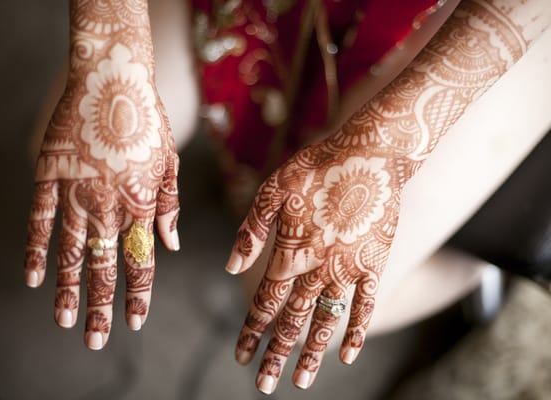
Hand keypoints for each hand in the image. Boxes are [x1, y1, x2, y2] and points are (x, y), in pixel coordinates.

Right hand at [24, 1, 179, 349]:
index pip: (142, 261)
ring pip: (71, 250)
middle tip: (95, 340)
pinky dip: (37, 250)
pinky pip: (41, 220)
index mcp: (142, 203)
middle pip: (104, 266)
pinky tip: (34, 277)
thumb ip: (169, 207)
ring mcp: (77, 192)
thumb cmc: (148, 119)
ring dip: (68, 289)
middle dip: (101, 306)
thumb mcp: (170, 162)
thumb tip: (173, 245)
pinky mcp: (50, 176)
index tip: (135, 321)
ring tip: (63, 320)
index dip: (138, 294)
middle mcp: (110, 205)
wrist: (114, 78)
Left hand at [225, 137, 400, 392]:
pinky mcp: (374, 264)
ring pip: (326, 320)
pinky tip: (348, 356)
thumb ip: (251, 231)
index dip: (251, 330)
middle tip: (264, 385)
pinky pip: (366, 306)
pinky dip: (357, 332)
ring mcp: (348, 269)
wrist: (370, 154)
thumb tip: (230, 268)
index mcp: (289, 251)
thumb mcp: (273, 189)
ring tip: (301, 381)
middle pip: (292, 320)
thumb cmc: (318, 167)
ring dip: (311, 352)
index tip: (241, 355)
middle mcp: (317, 268)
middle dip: (276, 353)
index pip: (264, 302)